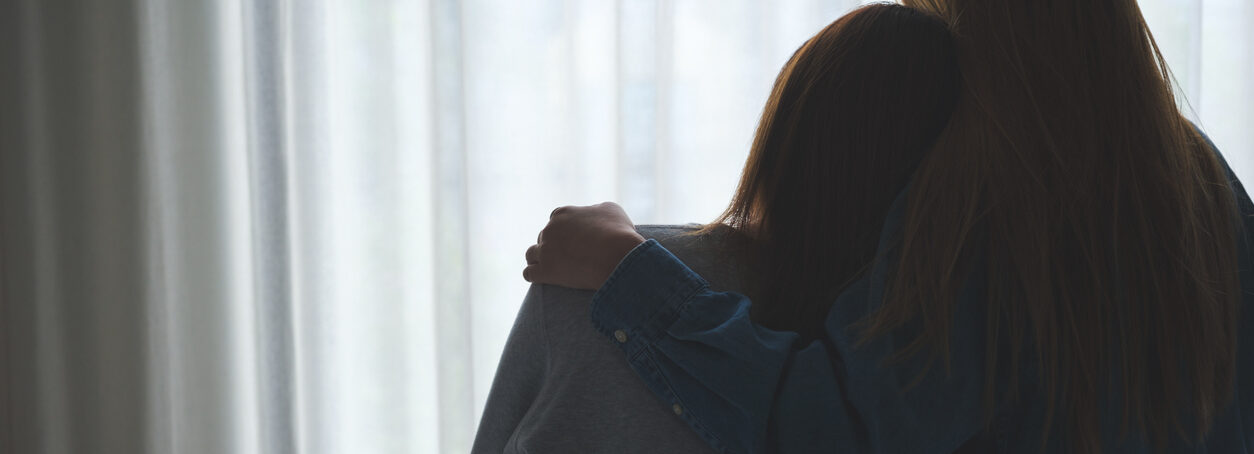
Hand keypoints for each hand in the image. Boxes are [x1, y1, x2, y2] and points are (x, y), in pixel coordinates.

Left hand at [523, 202, 645, 289]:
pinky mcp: (545, 271)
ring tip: (551, 268)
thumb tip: (593, 215)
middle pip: (544, 237)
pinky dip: (534, 276)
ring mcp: (545, 250)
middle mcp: (550, 229)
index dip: (564, 231)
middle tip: (567, 257)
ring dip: (539, 259)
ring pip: (531, 254)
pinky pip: (529, 274)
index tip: (573, 241)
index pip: (555, 220)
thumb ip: (596, 210)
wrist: (618, 256)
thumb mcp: (611, 210)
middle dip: (553, 246)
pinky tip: (542, 279)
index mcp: (563, 213)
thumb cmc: (619, 233)